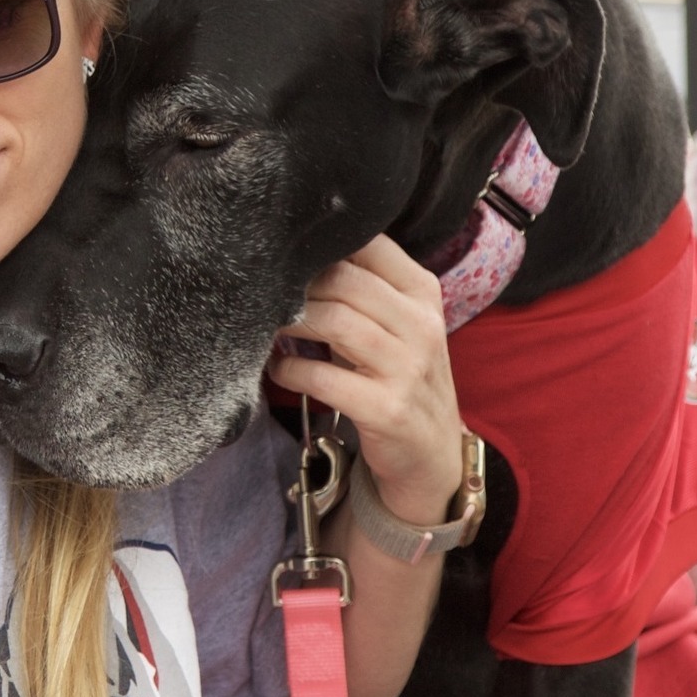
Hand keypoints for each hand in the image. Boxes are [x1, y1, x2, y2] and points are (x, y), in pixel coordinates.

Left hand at [269, 235, 462, 525]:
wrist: (431, 453)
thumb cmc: (397, 373)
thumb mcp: (394, 322)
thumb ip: (359, 284)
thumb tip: (292, 248)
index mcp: (421, 291)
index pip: (369, 243)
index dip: (320, 243)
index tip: (285, 254)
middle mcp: (421, 324)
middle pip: (344, 279)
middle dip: (295, 284)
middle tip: (265, 294)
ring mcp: (408, 368)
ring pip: (334, 321)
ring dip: (289, 322)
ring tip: (267, 327)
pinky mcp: (387, 410)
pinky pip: (323, 378)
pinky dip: (290, 371)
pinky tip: (278, 369)